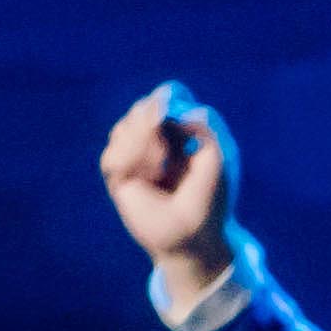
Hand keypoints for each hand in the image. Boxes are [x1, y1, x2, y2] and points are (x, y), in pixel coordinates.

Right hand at [102, 82, 239, 265]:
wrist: (194, 234)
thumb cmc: (211, 197)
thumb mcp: (218, 156)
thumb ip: (204, 124)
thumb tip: (174, 107)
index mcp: (183, 132)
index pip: (168, 99)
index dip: (167, 96)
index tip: (169, 102)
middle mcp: (158, 140)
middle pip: (142, 108)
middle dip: (149, 118)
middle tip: (164, 139)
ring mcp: (136, 157)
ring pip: (123, 128)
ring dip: (141, 142)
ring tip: (160, 166)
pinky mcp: (119, 177)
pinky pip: (112, 155)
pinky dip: (130, 161)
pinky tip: (149, 175)